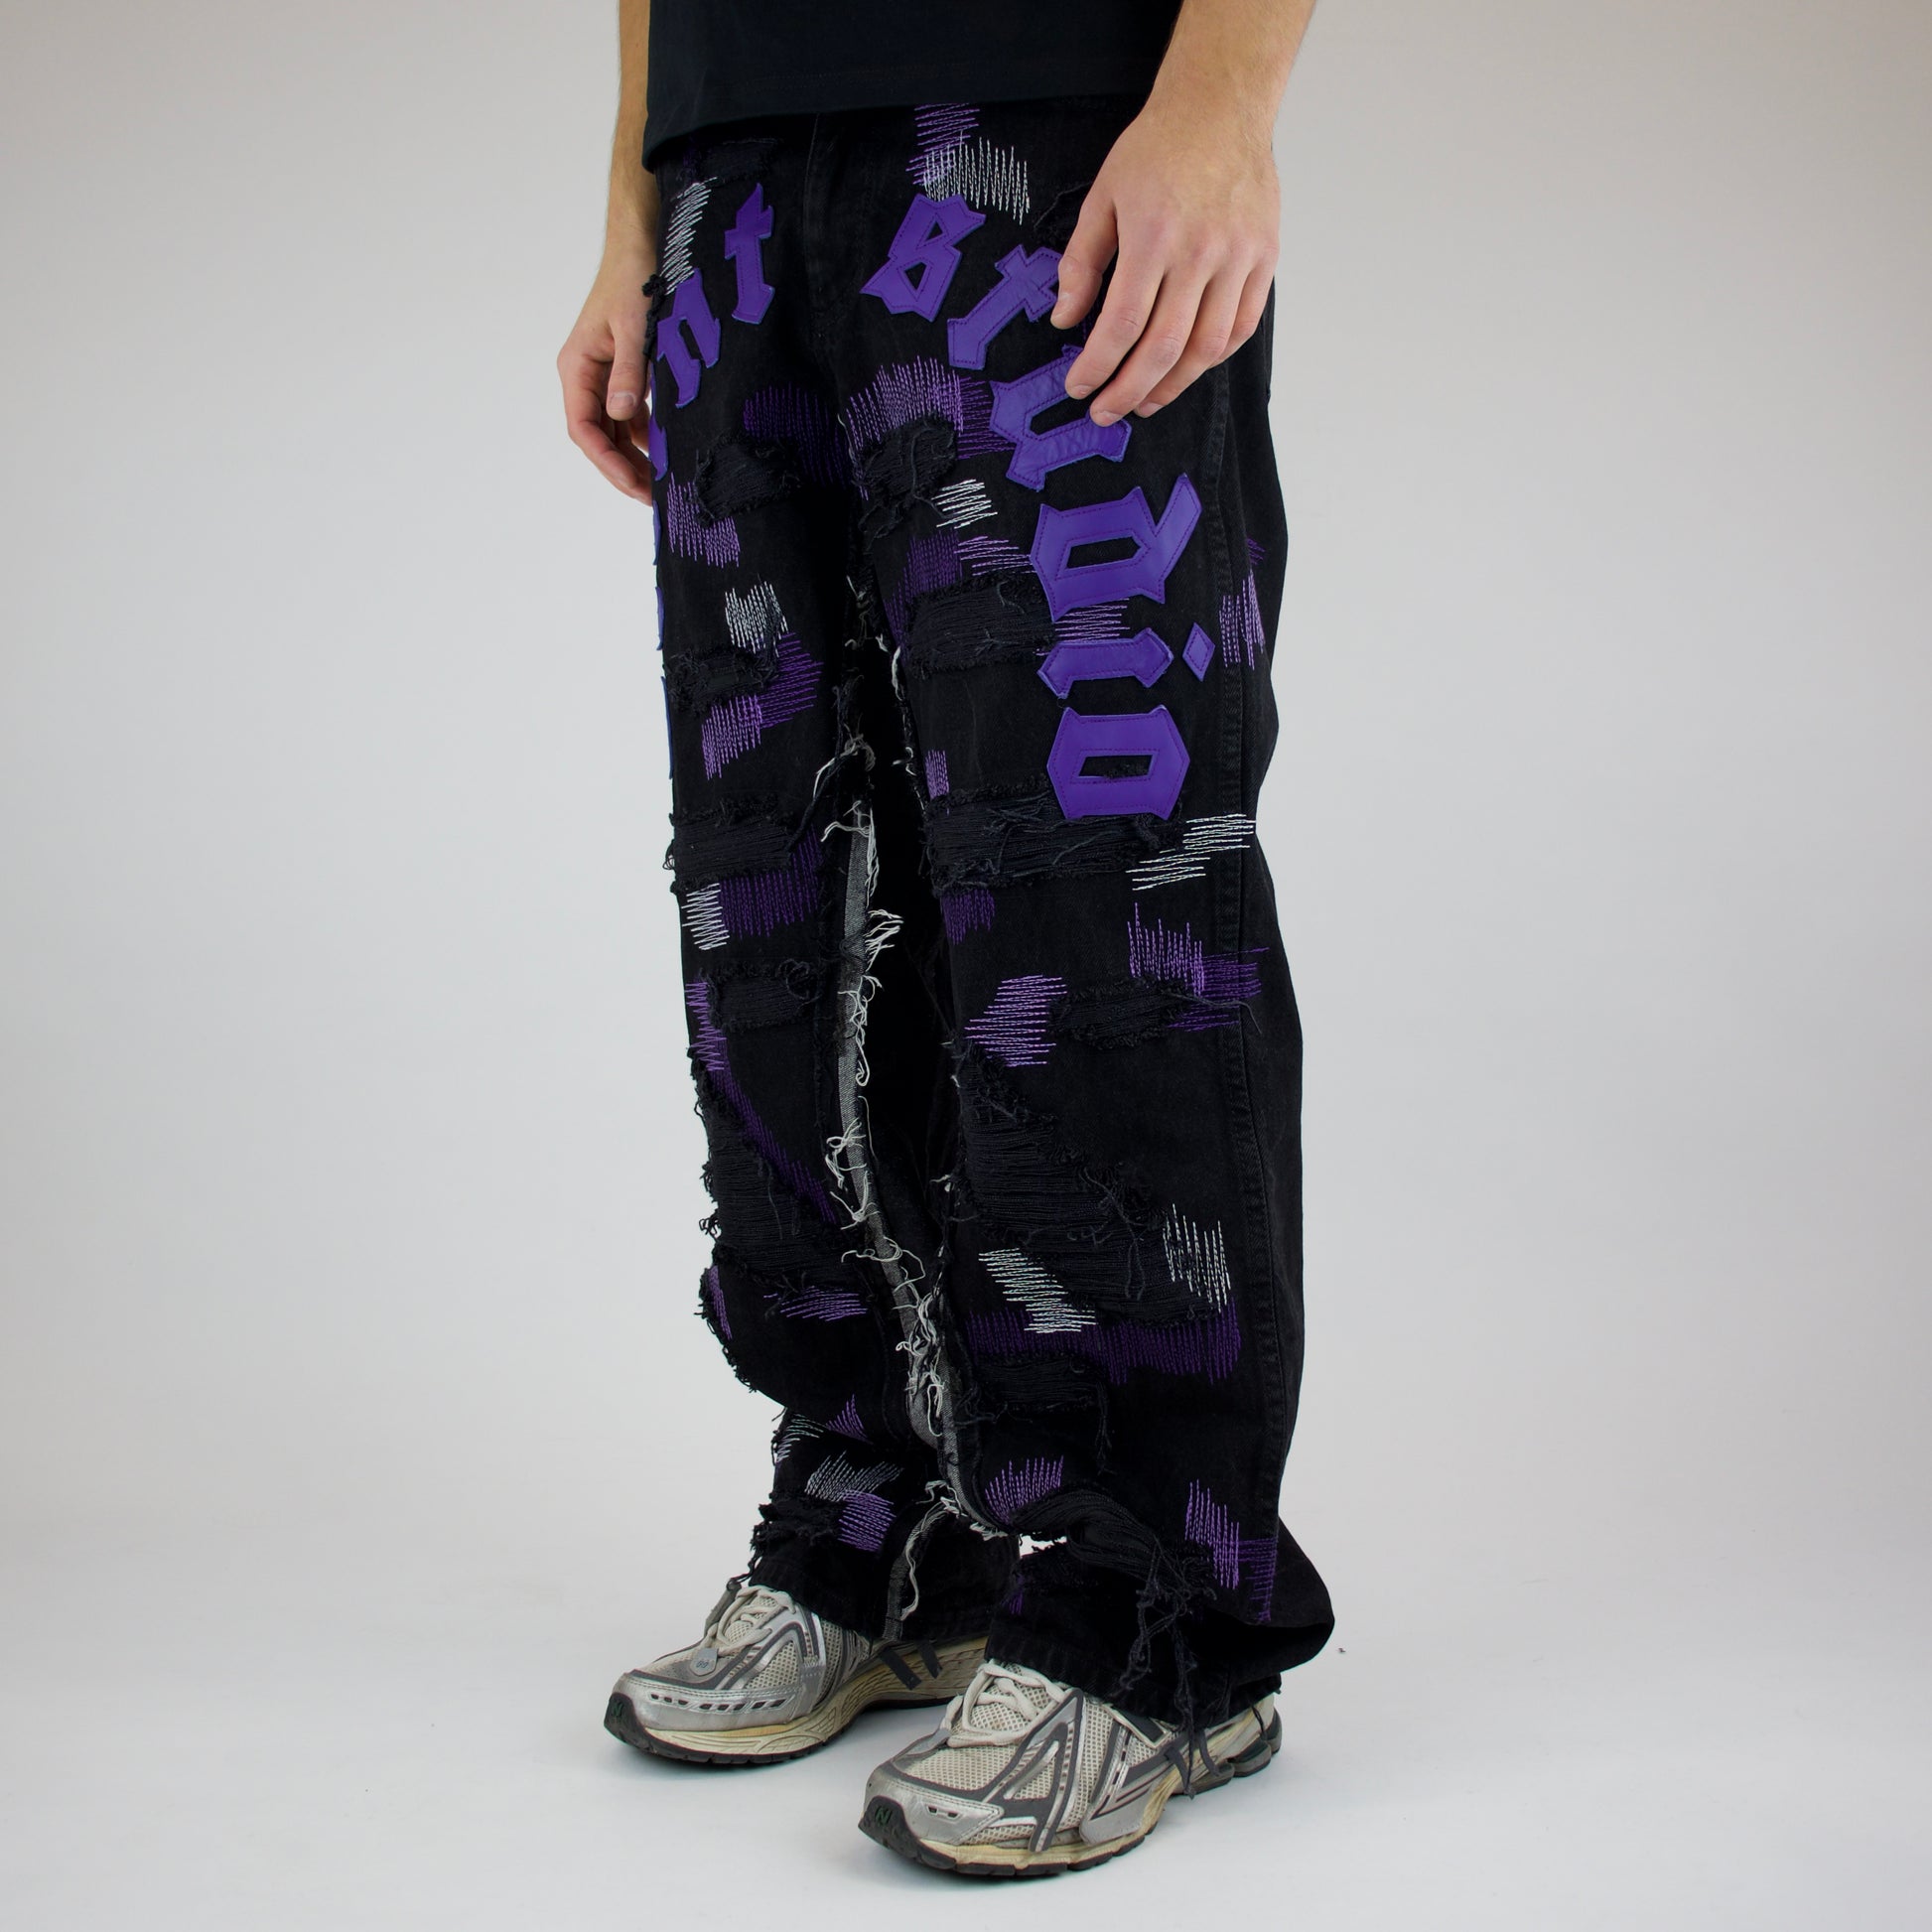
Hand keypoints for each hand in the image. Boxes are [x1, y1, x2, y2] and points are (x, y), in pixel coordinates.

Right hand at [559, 232, 657, 503]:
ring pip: (615, 430)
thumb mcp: (636, 327)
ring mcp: (604, 376)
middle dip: (624, 469)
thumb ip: (629, 373)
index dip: (607, 463)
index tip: (635, 487)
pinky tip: (666, 452)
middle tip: (655, 499)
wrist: (643, 243)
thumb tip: (620, 413)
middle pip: (599, 437)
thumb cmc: (635, 278)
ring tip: (662, 484)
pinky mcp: (624, 372)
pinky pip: (630, 415)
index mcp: (577, 368)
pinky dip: (646, 436)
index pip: (584, 429)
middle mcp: (586, 376)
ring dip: (635, 457)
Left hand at [1051, 97, 1279, 425]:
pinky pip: (1241, 327)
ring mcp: (1238, 257)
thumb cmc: (1159, 148)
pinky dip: (1212, 357)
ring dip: (1172, 385)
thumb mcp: (1103, 196)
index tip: (1079, 386)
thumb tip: (1065, 318)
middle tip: (1106, 411)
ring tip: (1144, 402)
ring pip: (1207, 348)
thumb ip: (1082, 261)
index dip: (1098, 366)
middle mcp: (1200, 252)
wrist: (1221, 108)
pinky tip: (1186, 369)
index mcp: (1153, 236)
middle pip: (1163, 347)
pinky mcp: (1264, 258)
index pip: (1121, 324)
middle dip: (1129, 390)